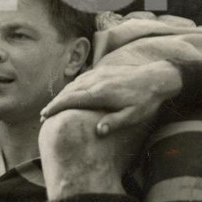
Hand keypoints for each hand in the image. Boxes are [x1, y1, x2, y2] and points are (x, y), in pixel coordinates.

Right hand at [40, 60, 182, 135]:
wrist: (157, 77)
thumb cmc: (145, 100)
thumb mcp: (134, 116)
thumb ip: (115, 122)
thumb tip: (98, 131)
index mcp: (102, 93)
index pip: (72, 99)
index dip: (56, 107)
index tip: (45, 115)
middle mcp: (97, 81)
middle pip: (69, 91)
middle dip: (55, 102)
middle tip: (44, 115)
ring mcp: (100, 74)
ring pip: (75, 83)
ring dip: (63, 94)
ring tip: (54, 106)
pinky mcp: (104, 71)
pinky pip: (83, 78)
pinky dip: (73, 86)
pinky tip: (71, 93)